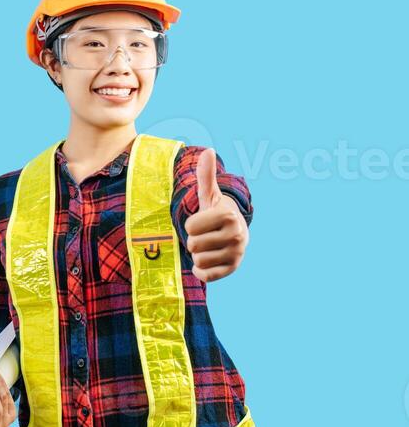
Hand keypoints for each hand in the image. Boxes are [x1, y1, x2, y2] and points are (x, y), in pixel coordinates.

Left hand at [183, 148, 248, 283]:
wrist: (236, 233)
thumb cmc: (216, 213)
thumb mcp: (210, 195)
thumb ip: (206, 176)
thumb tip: (208, 151)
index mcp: (228, 215)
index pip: (190, 227)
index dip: (191, 224)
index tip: (202, 222)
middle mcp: (236, 235)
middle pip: (193, 245)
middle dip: (194, 240)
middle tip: (206, 235)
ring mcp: (236, 254)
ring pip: (198, 261)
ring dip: (198, 255)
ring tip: (209, 246)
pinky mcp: (233, 270)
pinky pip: (205, 276)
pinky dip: (202, 270)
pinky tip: (209, 260)